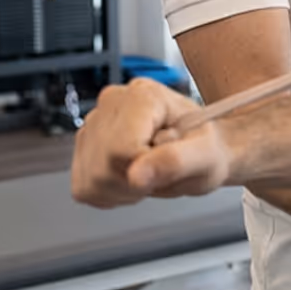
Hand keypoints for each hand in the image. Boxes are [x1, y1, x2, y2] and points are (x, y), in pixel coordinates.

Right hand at [71, 78, 232, 207]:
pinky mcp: (84, 147)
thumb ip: (175, 162)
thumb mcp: (207, 156)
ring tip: (149, 173)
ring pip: (90, 180)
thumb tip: (136, 176)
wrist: (201, 148)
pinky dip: (111, 193)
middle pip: (102, 167)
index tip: (165, 167)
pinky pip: (84, 187)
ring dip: (123, 190)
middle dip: (134, 182)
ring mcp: (93, 124)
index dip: (145, 169)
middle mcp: (112, 103)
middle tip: (161, 172)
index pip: (121, 149)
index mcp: (144, 96)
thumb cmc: (206, 147)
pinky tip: (133, 177)